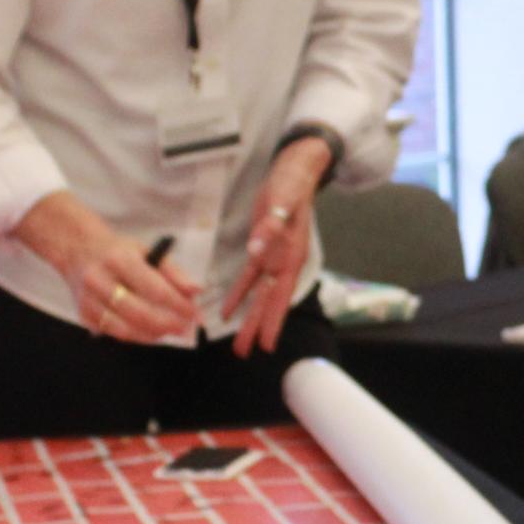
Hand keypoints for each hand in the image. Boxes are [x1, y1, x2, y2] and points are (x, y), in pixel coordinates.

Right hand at [13, 191, 199, 342]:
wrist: (77, 250)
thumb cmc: (117, 252)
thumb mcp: (147, 251)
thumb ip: (174, 272)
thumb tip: (195, 291)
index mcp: (118, 260)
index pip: (154, 289)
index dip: (178, 305)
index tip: (195, 314)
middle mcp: (99, 280)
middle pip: (138, 312)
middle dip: (167, 324)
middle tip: (186, 328)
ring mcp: (88, 300)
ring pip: (125, 329)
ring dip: (154, 334)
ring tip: (172, 331)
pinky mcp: (84, 316)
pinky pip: (114, 334)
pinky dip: (137, 336)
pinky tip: (152, 333)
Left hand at [221, 137, 331, 355]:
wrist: (295, 170)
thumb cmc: (292, 184)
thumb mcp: (283, 200)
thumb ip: (271, 226)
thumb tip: (256, 250)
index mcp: (291, 255)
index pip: (281, 294)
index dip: (274, 319)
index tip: (268, 344)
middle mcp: (283, 262)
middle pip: (269, 301)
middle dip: (258, 327)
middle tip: (245, 353)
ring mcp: (274, 257)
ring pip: (260, 294)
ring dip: (249, 317)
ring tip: (240, 343)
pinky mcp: (262, 247)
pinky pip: (249, 277)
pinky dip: (239, 294)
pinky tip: (228, 310)